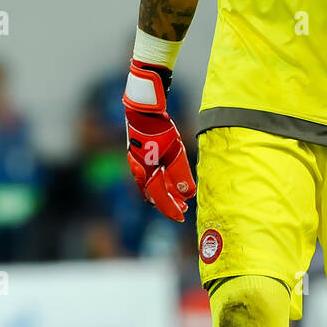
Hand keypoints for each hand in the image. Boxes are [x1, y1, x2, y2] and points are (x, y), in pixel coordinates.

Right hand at [123, 60, 195, 221]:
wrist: (143, 110)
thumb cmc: (159, 128)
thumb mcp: (174, 150)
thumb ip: (180, 173)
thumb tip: (188, 194)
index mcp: (146, 171)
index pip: (159, 197)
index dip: (170, 209)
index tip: (182, 217)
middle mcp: (139, 171)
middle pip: (153, 195)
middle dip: (168, 203)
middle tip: (183, 209)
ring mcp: (138, 165)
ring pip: (151, 187)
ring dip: (165, 194)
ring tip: (180, 197)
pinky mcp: (140, 158)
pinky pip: (149, 177)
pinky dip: (161, 183)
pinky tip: (171, 181)